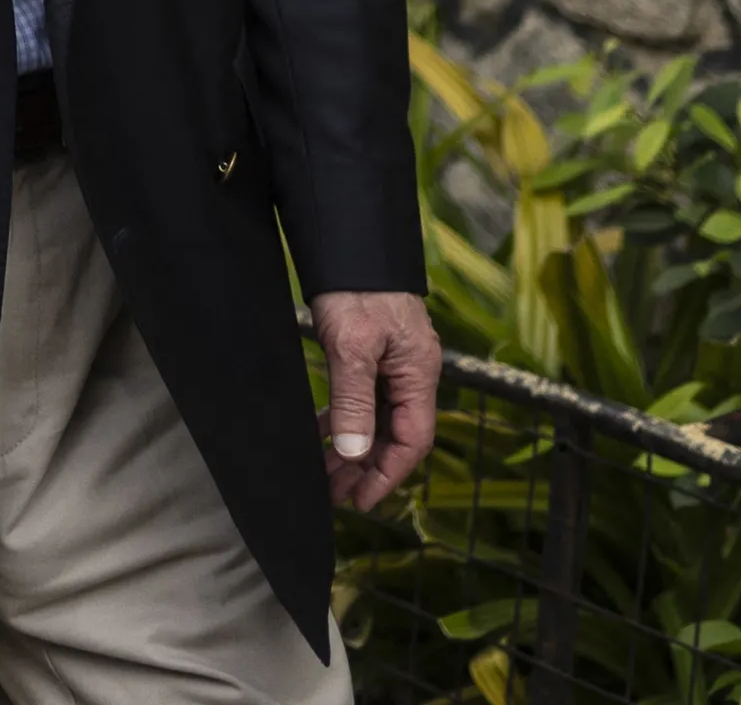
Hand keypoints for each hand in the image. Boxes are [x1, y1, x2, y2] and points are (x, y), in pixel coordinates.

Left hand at [311, 289, 440, 510]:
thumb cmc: (357, 288)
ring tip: (324, 473)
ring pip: (378, 420)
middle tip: (334, 493)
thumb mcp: (353, 347)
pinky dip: (344, 419)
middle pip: (396, 434)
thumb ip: (354, 402)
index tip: (359, 499)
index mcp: (419, 373)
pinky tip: (321, 434)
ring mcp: (394, 362)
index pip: (413, 440)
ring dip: (353, 448)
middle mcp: (413, 372)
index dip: (387, 474)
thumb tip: (356, 454)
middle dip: (367, 468)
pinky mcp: (374, 353)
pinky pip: (364, 399)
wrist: (348, 241)